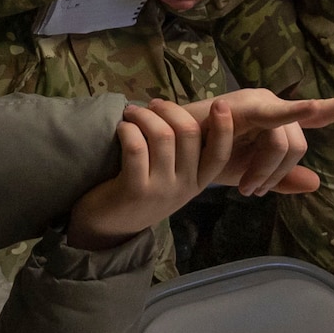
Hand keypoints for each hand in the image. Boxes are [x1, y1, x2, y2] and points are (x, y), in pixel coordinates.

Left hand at [67, 101, 234, 249]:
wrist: (108, 228)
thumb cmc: (141, 195)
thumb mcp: (171, 181)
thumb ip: (183, 156)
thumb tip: (182, 115)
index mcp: (198, 182)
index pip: (220, 154)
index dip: (224, 127)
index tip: (219, 104)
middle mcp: (184, 186)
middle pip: (189, 134)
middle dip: (170, 110)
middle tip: (152, 105)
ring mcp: (161, 189)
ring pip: (163, 136)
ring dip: (145, 116)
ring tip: (132, 113)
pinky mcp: (136, 189)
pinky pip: (136, 147)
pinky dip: (128, 130)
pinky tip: (122, 128)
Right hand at [180, 88, 333, 196]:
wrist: (169, 152)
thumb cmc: (205, 157)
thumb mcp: (248, 174)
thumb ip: (281, 179)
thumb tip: (316, 183)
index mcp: (276, 122)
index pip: (316, 116)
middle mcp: (272, 106)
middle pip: (298, 146)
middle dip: (277, 175)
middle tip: (250, 191)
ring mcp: (259, 102)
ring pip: (284, 142)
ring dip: (265, 171)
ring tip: (241, 185)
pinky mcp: (243, 105)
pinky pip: (274, 114)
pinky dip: (293, 111)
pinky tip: (309, 107)